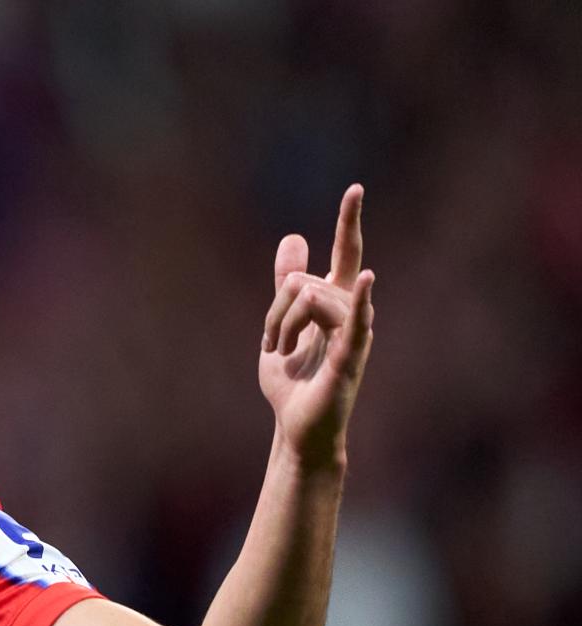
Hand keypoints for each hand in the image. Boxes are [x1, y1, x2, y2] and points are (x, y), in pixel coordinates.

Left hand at [258, 185, 376, 468]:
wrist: (295, 427)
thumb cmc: (293, 383)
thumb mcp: (280, 325)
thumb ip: (286, 285)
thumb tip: (293, 238)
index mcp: (334, 304)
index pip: (345, 253)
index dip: (349, 222)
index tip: (355, 188)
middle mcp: (350, 313)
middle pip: (304, 281)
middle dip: (275, 309)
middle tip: (270, 343)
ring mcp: (353, 333)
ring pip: (309, 297)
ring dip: (280, 326)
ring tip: (278, 354)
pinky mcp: (349, 358)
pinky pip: (353, 323)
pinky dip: (357, 301)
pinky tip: (366, 280)